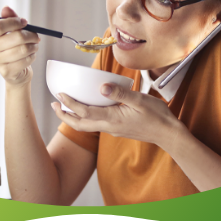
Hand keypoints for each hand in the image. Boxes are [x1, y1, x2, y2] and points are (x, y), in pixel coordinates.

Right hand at [0, 6, 40, 87]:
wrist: (16, 70)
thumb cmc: (14, 47)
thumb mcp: (12, 30)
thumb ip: (10, 18)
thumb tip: (6, 8)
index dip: (14, 22)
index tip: (25, 22)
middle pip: (15, 37)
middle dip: (30, 35)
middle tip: (36, 36)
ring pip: (23, 49)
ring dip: (33, 46)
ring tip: (34, 46)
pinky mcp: (6, 72)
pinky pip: (25, 61)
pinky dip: (32, 56)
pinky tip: (30, 55)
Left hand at [51, 84, 182, 148]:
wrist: (168, 134)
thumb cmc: (156, 116)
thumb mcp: (140, 100)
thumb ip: (120, 93)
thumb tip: (102, 86)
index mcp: (113, 119)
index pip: (85, 112)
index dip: (70, 103)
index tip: (60, 94)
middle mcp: (109, 127)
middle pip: (80, 124)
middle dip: (64, 115)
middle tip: (53, 104)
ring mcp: (113, 130)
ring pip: (86, 126)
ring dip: (72, 118)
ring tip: (64, 107)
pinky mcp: (117, 129)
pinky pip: (96, 125)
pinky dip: (85, 118)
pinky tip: (88, 109)